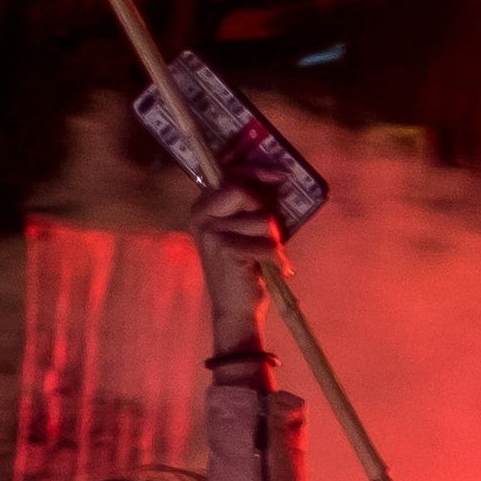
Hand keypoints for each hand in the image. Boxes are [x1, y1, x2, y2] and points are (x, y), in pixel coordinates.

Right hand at [188, 178, 280, 355]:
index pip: (228, 174)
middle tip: (271, 233)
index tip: (280, 175)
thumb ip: (248, 205)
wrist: (235, 309)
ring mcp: (210, 232)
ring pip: (262, 219)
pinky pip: (268, 243)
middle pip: (244, 190)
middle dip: (266, 210)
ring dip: (274, 240)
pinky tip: (275, 269)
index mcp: (202, 206)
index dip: (256, 171)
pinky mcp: (225, 249)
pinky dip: (278, 258)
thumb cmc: (244, 268)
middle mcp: (200, 215)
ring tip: (269, 256)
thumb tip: (275, 178)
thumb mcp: (243, 230)